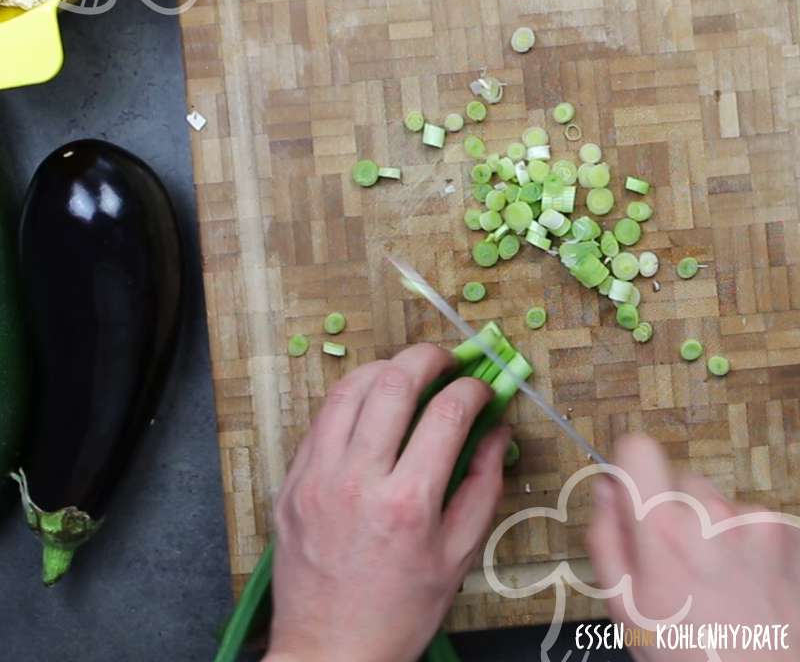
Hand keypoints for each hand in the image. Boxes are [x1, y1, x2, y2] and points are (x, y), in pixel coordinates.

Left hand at [264, 344, 509, 661]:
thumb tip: (497, 433)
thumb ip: (483, 486)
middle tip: (446, 359)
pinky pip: (320, 419)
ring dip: (384, 368)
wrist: (329, 650)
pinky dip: (349, 399)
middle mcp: (357, 480)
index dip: (472, 389)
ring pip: (348, 389)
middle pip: (393, 384)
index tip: (481, 387)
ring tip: (406, 371)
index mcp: (407, 503)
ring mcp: (316, 477)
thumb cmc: (398, 611)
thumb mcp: (457, 556)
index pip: (447, 414)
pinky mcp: (291, 481)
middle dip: (428, 357)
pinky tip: (368, 403)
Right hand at [586, 434, 799, 660]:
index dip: (631, 466)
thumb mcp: (623, 603)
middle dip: (675, 510)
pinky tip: (744, 579)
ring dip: (711, 526)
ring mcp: (755, 523)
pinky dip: (744, 541)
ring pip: (716, 501)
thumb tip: (607, 488)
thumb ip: (606, 535)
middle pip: (680, 480)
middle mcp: (711, 517)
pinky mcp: (785, 533)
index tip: (635, 490)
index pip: (638, 450)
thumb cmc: (689, 653)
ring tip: (716, 577)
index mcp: (663, 532)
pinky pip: (749, 517)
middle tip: (680, 559)